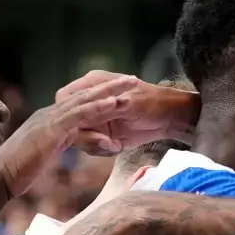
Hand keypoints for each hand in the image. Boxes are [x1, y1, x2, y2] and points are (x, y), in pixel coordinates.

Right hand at [0, 73, 156, 198]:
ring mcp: (49, 119)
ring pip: (85, 101)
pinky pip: (79, 115)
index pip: (78, 103)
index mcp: (48, 120)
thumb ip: (51, 145)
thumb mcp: (40, 155)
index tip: (120, 90)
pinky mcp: (51, 129)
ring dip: (109, 91)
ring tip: (131, 85)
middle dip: (109, 86)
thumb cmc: (16, 172)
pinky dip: (98, 107)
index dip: (99, 95)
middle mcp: (49, 113)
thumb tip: (58, 145)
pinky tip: (114, 103)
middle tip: (132, 78)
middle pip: (84, 96)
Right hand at [54, 71, 199, 156]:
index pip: (65, 97)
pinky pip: (93, 147)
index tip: (79, 125)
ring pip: (80, 137)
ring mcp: (95, 120)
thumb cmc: (152, 102)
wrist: (170, 119)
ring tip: (114, 145)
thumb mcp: (128, 102)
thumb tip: (85, 114)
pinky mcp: (103, 135)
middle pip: (71, 121)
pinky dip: (104, 150)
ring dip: (96, 145)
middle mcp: (90, 103)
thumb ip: (106, 108)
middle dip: (86, 136)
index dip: (68, 112)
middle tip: (105, 142)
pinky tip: (118, 146)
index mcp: (92, 85)